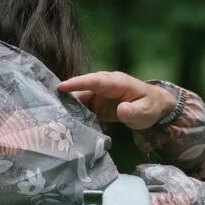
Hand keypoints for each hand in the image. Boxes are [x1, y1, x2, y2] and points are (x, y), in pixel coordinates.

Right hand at [56, 71, 176, 129]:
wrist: (155, 107)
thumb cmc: (151, 107)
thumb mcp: (145, 111)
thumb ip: (133, 111)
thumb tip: (121, 110)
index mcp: (116, 83)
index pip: (94, 81)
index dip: (78, 83)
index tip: (61, 87)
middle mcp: (105, 86)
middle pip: (83, 89)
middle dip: (67, 96)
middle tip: (50, 106)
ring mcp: (100, 94)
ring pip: (80, 98)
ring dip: (69, 107)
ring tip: (56, 117)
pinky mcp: (98, 103)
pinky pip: (84, 107)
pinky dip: (76, 114)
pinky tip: (67, 123)